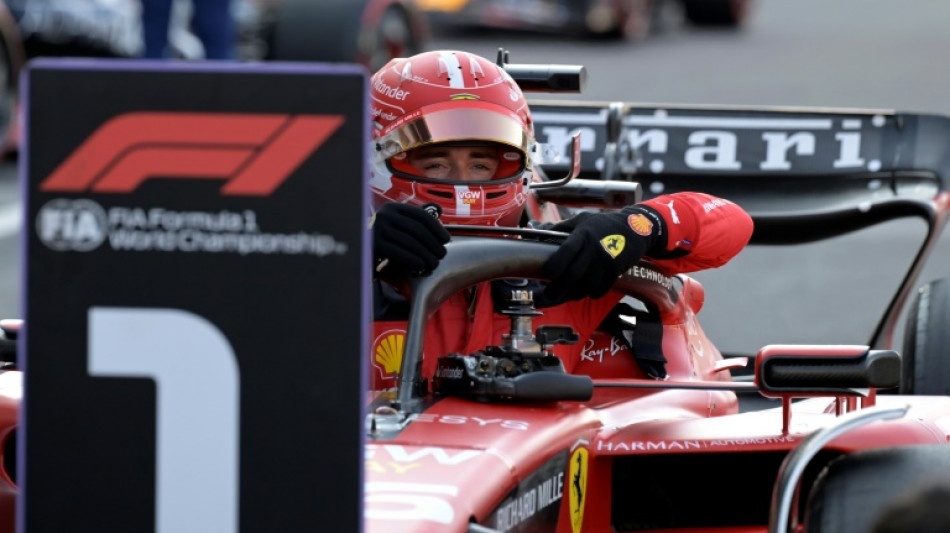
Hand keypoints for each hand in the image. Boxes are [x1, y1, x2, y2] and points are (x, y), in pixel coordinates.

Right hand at [372, 203, 450, 277]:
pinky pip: (399, 252)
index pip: (421, 216)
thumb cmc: (382, 239)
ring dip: (426, 255)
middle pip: (417, 229)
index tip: (446, 239)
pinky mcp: (374, 245)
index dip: (437, 228)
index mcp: (393, 208)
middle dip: (433, 244)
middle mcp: (385, 215)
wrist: (359, 249)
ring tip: (433, 263)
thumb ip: (414, 221)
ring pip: (410, 242)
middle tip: (441, 255)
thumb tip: (439, 217)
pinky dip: (413, 260)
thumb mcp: (396, 224)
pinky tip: (420, 265)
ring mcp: (378, 229)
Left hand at [542, 207, 662, 301]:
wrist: (636, 228)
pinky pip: (601, 289)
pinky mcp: (616, 270)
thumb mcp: (582, 220)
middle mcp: (594, 247)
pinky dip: (593, 293)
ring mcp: (606, 260)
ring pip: (586, 285)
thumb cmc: (603, 225)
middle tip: (548, 296)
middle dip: (558, 289)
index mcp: (583, 234)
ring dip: (576, 293)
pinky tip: (589, 291)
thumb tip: (535, 230)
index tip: (547, 275)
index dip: (554, 266)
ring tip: (569, 293)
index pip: (565, 251)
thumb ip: (560, 228)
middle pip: (572, 274)